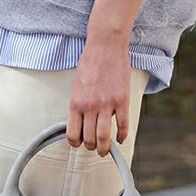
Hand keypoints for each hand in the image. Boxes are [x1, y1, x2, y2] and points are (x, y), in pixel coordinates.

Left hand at [66, 37, 130, 156]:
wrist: (106, 45)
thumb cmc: (90, 63)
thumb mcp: (76, 86)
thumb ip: (78, 105)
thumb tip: (80, 124)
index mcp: (75, 103)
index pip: (72, 134)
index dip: (76, 143)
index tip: (80, 143)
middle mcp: (89, 107)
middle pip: (89, 139)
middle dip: (91, 147)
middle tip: (95, 148)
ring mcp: (106, 104)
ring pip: (104, 137)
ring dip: (104, 148)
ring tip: (105, 150)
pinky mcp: (122, 100)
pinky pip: (123, 126)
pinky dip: (122, 136)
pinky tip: (120, 138)